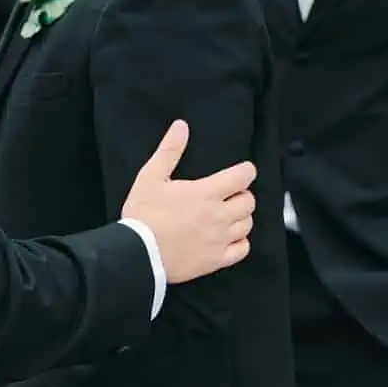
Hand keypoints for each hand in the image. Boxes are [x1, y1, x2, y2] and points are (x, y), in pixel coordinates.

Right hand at [121, 120, 255, 283]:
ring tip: (228, 214)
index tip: (243, 170)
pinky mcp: (215, 260)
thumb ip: (170, 150)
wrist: (139, 253)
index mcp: (206, 193)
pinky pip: (242, 249)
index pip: (242, 177)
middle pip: (248, 201)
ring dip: (241, 216)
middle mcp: (218, 216)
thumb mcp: (151, 176)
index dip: (246, 171)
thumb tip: (181, 126)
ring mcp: (219, 240)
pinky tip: (228, 237)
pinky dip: (241, 242)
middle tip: (231, 193)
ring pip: (247, 224)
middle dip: (243, 193)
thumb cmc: (144, 213)